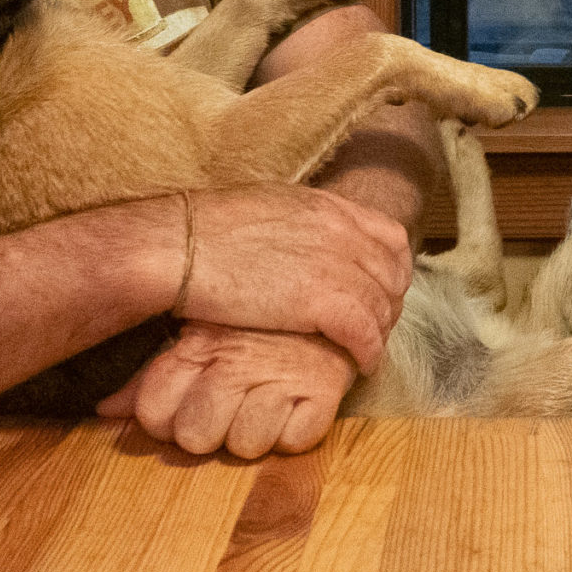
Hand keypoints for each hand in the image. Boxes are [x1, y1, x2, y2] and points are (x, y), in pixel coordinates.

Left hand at [98, 321, 355, 456]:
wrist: (327, 285)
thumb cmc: (254, 323)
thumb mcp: (198, 336)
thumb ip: (149, 379)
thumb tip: (104, 411)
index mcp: (198, 345)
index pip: (153, 415)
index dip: (165, 421)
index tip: (188, 402)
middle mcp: (236, 360)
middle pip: (195, 438)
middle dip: (211, 431)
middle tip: (233, 403)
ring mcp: (281, 374)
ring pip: (246, 445)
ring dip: (257, 432)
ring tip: (268, 399)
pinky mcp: (326, 388)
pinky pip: (296, 441)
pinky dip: (297, 429)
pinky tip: (296, 402)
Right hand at [169, 185, 411, 370]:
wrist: (179, 247)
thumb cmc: (206, 231)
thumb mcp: (268, 208)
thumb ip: (301, 222)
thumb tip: (305, 237)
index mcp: (327, 206)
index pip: (389, 237)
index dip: (391, 269)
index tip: (380, 291)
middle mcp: (339, 231)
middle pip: (392, 273)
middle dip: (389, 303)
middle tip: (376, 328)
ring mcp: (334, 265)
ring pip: (382, 305)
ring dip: (380, 331)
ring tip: (367, 350)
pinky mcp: (321, 301)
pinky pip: (365, 332)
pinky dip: (369, 351)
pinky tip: (362, 364)